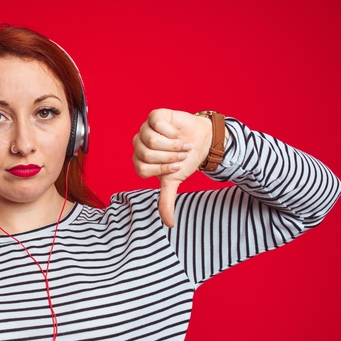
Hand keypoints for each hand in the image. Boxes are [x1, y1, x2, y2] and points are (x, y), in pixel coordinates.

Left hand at [132, 109, 211, 226]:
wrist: (201, 141)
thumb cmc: (185, 159)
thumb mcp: (174, 181)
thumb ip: (167, 200)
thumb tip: (169, 224)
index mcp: (140, 161)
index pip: (142, 169)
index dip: (162, 169)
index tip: (176, 167)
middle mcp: (139, 144)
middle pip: (146, 154)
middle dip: (169, 157)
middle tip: (181, 155)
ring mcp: (145, 129)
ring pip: (151, 139)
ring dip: (172, 145)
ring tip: (183, 145)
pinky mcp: (154, 116)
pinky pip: (156, 123)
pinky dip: (171, 131)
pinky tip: (178, 133)